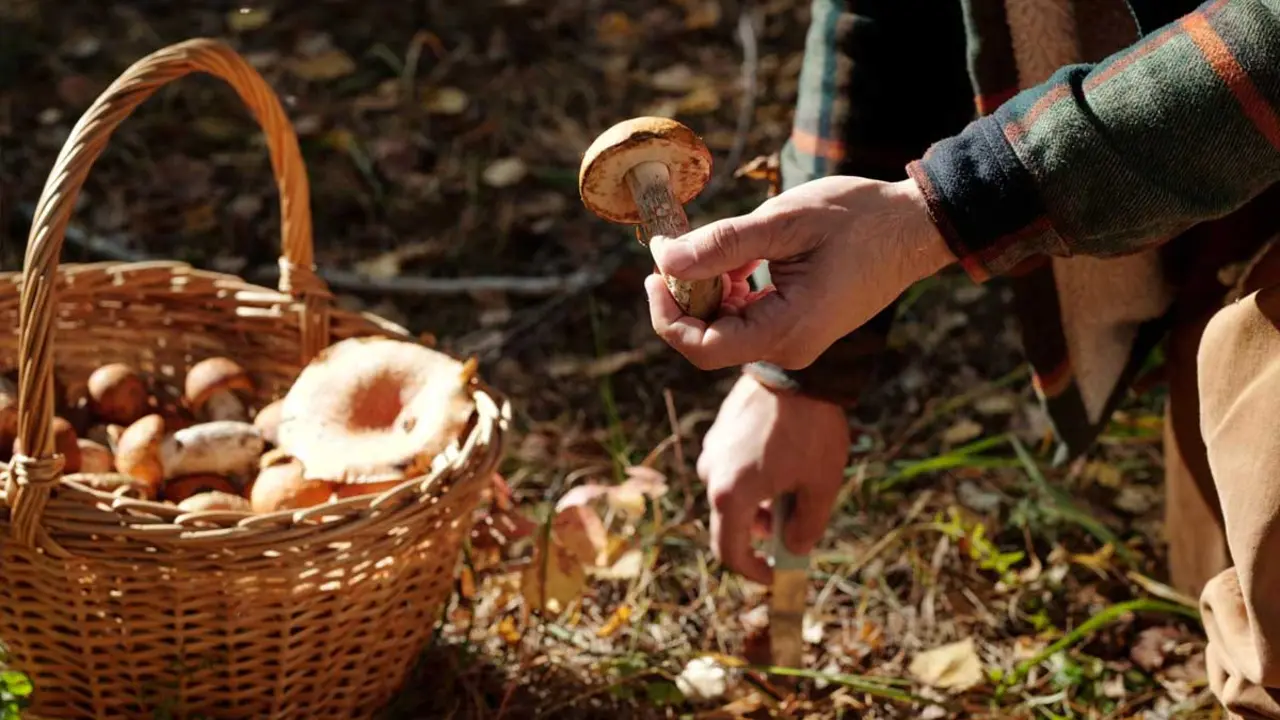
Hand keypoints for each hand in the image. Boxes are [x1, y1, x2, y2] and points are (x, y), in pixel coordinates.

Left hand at [645, 176, 953, 369]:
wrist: (915, 227)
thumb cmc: (859, 218)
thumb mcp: (784, 221)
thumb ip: (722, 245)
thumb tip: (664, 259)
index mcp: (788, 329)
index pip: (703, 348)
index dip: (667, 315)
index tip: (655, 272)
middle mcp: (790, 347)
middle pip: (710, 341)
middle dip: (685, 298)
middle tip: (677, 248)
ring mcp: (796, 341)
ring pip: (727, 329)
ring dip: (709, 290)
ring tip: (716, 245)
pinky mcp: (799, 327)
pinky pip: (749, 319)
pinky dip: (732, 290)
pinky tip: (740, 257)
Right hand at [698, 372, 850, 584]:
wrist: (796, 371)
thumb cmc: (811, 431)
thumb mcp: (821, 486)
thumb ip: (806, 527)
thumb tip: (793, 550)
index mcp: (730, 495)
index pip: (729, 553)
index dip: (752, 572)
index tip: (774, 575)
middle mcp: (711, 474)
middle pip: (729, 522)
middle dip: (759, 534)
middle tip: (792, 528)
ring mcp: (712, 450)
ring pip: (729, 494)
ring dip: (756, 505)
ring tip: (792, 490)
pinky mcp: (718, 432)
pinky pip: (730, 468)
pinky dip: (751, 479)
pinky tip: (782, 463)